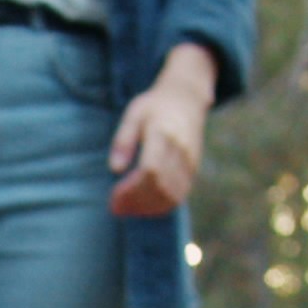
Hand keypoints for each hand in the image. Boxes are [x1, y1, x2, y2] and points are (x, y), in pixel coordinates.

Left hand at [107, 42, 218, 217]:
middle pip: (160, 187)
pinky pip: (179, 195)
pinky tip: (143, 206)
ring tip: (126, 208)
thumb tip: (115, 169)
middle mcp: (180, 150)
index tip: (114, 196)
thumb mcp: (134, 114)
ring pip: (171, 195)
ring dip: (147, 208)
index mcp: (163, 134)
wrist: (186, 99)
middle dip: (136, 202)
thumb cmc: (154, 106)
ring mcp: (190, 161)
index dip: (132, 189)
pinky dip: (160, 206)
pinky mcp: (193, 169)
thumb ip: (123, 140)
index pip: (150, 171)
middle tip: (115, 207)